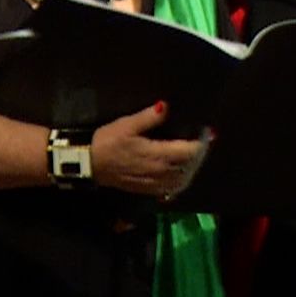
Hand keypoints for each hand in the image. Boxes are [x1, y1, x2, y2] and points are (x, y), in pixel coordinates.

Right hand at [91, 102, 211, 198]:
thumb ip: (149, 117)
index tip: (206, 130)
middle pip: (191, 166)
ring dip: (194, 168)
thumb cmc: (108, 141)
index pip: (190, 151)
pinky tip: (183, 172)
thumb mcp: (127, 124)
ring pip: (184, 180)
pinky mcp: (148, 189)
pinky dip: (183, 181)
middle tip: (204, 139)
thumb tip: (166, 106)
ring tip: (197, 154)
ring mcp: (154, 183)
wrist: (89, 164)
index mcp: (157, 155)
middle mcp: (159, 172)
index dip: (202, 141)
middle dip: (201, 153)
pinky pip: (172, 189)